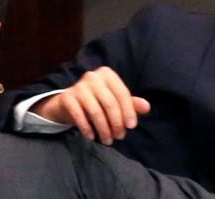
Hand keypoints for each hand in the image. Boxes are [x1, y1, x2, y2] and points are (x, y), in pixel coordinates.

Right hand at [31, 67, 150, 144]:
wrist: (68, 102)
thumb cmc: (97, 100)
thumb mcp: (114, 100)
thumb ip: (131, 103)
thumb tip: (147, 107)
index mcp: (107, 74)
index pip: (122, 94)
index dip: (129, 111)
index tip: (131, 127)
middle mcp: (93, 77)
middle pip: (110, 104)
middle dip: (116, 123)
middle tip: (119, 137)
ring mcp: (78, 86)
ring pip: (95, 112)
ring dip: (103, 129)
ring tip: (108, 140)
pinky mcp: (67, 97)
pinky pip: (79, 116)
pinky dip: (86, 128)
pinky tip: (91, 137)